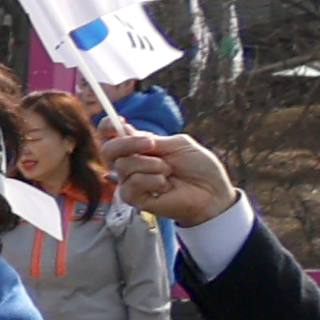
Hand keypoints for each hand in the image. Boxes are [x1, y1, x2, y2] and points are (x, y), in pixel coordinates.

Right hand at [98, 125, 236, 227]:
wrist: (211, 192)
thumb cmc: (199, 167)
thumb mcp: (178, 143)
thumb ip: (152, 138)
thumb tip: (125, 132)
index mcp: (139, 147)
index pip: (112, 136)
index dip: (108, 126)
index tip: (117, 121)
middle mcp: (131, 163)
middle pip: (109, 150)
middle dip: (127, 143)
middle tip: (151, 144)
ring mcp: (130, 181)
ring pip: (124, 165)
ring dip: (153, 166)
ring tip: (169, 173)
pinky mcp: (134, 198)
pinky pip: (132, 183)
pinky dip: (153, 181)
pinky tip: (165, 186)